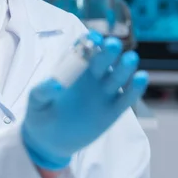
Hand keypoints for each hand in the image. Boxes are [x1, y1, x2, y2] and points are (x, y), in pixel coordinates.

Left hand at [21, 34, 148, 170]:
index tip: (91, 37)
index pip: (84, 49)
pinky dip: (135, 88)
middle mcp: (91, 76)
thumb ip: (43, 90)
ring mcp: (104, 92)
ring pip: (118, 76)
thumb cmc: (40, 113)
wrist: (49, 140)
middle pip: (103, 59)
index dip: (89, 41)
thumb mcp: (36, 101)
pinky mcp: (113, 110)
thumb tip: (55, 84)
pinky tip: (141, 77)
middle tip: (111, 44)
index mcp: (72, 68)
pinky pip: (127, 98)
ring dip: (125, 66)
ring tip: (130, 58)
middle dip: (108, 50)